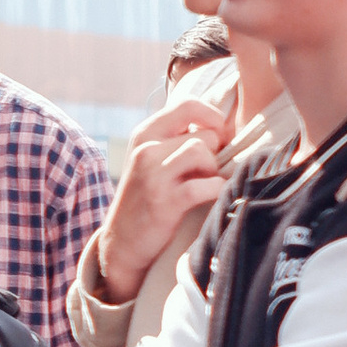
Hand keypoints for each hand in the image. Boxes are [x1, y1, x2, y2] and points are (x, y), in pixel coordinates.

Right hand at [92, 97, 230, 302]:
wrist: (122, 242)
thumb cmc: (147, 198)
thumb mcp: (152, 160)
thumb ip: (177, 140)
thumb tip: (224, 129)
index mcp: (145, 134)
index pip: (188, 105)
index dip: (213, 117)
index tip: (219, 137)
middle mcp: (146, 149)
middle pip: (204, 135)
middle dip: (216, 154)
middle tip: (208, 173)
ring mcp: (153, 175)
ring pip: (203, 153)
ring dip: (214, 170)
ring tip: (205, 184)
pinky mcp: (164, 202)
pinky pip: (206, 185)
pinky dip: (217, 190)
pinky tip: (212, 197)